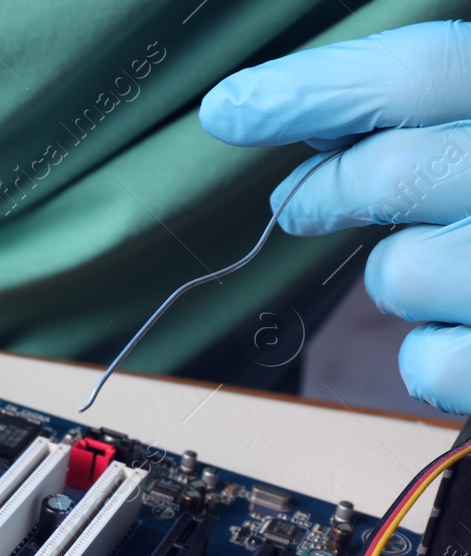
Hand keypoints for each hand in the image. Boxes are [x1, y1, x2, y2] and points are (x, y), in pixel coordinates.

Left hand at [200, 21, 470, 413]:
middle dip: (329, 188)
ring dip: (408, 279)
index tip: (232, 108)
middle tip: (298, 200)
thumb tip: (328, 126)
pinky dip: (434, 357)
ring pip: (403, 274)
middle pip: (399, 171)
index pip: (430, 70)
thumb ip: (455, 115)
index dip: (320, 87)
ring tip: (465, 274)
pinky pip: (427, 361)